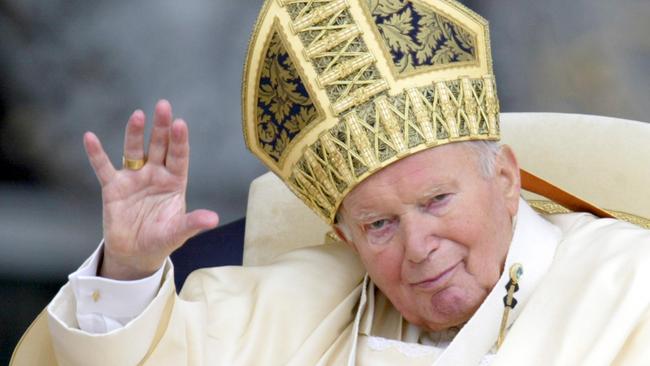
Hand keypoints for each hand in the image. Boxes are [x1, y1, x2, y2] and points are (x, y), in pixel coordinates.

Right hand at [84, 100, 218, 279]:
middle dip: (161, 127)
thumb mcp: (178, 233)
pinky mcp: (114, 188)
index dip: (179, 141)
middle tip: (164, 106)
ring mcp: (134, 179)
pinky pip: (104, 168)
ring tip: (138, 115)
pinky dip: (96, 154)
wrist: (136, 254)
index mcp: (174, 182)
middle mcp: (155, 175)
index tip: (181, 124)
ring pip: (134, 151)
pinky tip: (90, 137)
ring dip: (135, 134)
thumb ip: (193, 223)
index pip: (179, 157)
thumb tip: (214, 219)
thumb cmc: (161, 240)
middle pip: (159, 146)